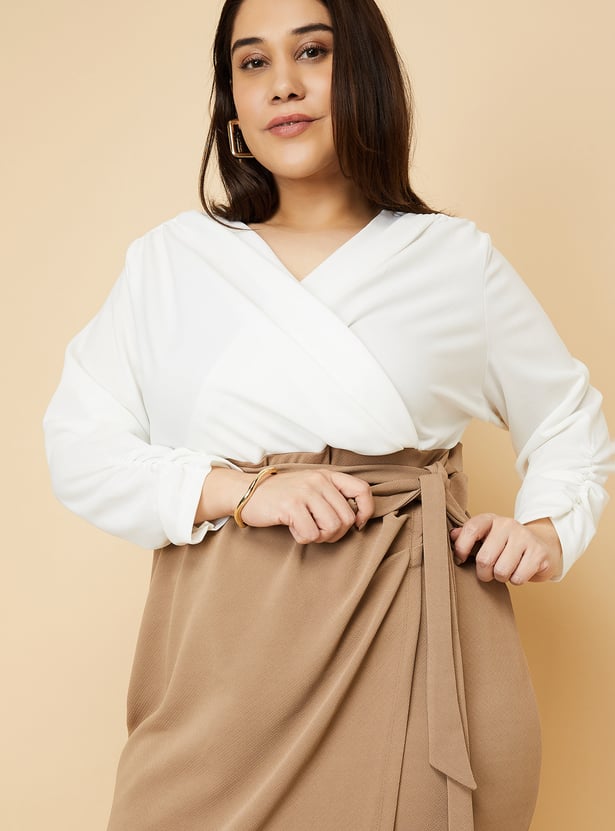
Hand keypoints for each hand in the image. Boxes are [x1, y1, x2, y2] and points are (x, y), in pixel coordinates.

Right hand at [240, 469, 374, 543]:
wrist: (247, 492)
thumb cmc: (281, 495)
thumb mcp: (310, 487)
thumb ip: (331, 496)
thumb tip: (355, 519)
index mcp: (327, 475)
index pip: (362, 490)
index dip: (366, 511)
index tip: (356, 524)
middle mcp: (318, 481)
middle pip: (346, 518)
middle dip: (336, 533)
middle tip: (318, 531)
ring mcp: (305, 492)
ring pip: (332, 528)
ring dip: (320, 537)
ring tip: (306, 530)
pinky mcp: (291, 506)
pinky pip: (311, 534)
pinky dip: (303, 538)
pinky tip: (293, 529)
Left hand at [449, 514, 562, 583]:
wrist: (542, 545)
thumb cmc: (506, 544)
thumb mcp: (486, 536)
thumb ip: (467, 536)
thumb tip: (451, 535)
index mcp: (491, 519)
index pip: (471, 529)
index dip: (461, 548)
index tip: (460, 559)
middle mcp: (508, 524)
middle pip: (485, 559)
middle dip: (484, 573)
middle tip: (489, 572)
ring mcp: (525, 537)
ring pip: (501, 571)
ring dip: (501, 578)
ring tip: (506, 570)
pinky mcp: (539, 553)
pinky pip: (518, 578)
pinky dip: (517, 580)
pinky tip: (520, 571)